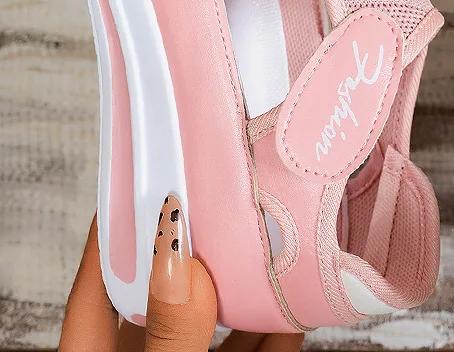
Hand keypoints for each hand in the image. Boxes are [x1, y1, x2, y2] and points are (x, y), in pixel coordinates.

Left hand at [59, 204, 303, 351]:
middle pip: (167, 290)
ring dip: (246, 283)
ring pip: (218, 317)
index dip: (118, 226)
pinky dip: (279, 324)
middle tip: (221, 195)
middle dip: (196, 245)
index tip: (146, 176)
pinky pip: (257, 348)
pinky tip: (298, 299)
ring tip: (269, 235)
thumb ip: (170, 332)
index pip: (99, 281)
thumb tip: (179, 258)